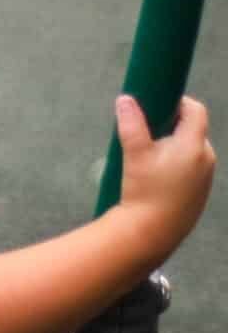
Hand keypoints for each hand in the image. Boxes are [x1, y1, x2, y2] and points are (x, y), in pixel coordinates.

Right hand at [116, 93, 214, 256]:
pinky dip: (177, 162)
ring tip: (149, 154)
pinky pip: (191, 167)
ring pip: (191, 149)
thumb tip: (126, 99)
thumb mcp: (134, 153)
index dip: (179, 101)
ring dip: (174, 144)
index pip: (196, 110)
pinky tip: (157, 174)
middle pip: (192, 129)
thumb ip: (131, 122)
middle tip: (147, 130)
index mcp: (194, 146)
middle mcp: (207, 160)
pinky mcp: (200, 192)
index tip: (158, 103)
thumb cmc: (144, 191)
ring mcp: (206, 178)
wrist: (151, 234)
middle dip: (171, 124)